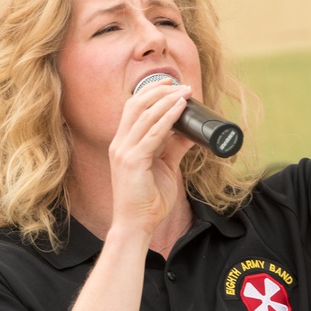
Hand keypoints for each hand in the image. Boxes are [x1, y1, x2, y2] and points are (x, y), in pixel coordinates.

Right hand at [107, 82, 193, 236]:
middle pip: (136, 105)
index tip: (172, 85)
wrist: (136, 225)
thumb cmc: (147, 200)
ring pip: (144, 115)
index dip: (151, 93)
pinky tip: (180, 110)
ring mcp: (124, 151)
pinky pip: (152, 133)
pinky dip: (167, 118)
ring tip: (185, 93)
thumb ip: (174, 148)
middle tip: (181, 85)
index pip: (133, 109)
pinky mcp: (133, 161)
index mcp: (123, 144)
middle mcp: (119, 143)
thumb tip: (191, 132)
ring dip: (167, 101)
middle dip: (159, 91)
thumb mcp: (165, 167)